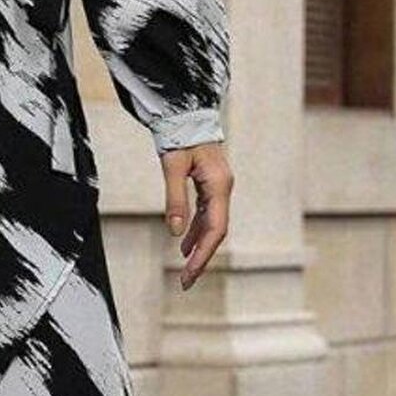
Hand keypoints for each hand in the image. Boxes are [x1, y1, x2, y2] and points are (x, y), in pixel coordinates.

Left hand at [161, 141, 231, 289]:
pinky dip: (196, 230)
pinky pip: (206, 214)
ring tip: (185, 269)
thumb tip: (175, 233)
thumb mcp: (172, 166)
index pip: (215, 229)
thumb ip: (175, 198)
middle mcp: (223, 189)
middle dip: (202, 258)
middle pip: (217, 232)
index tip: (189, 274)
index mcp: (219, 186)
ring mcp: (219, 188)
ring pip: (212, 224)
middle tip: (186, 282)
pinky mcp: (211, 185)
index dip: (203, 255)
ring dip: (199, 246)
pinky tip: (185, 244)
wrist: (186, 112)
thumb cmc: (179, 136)